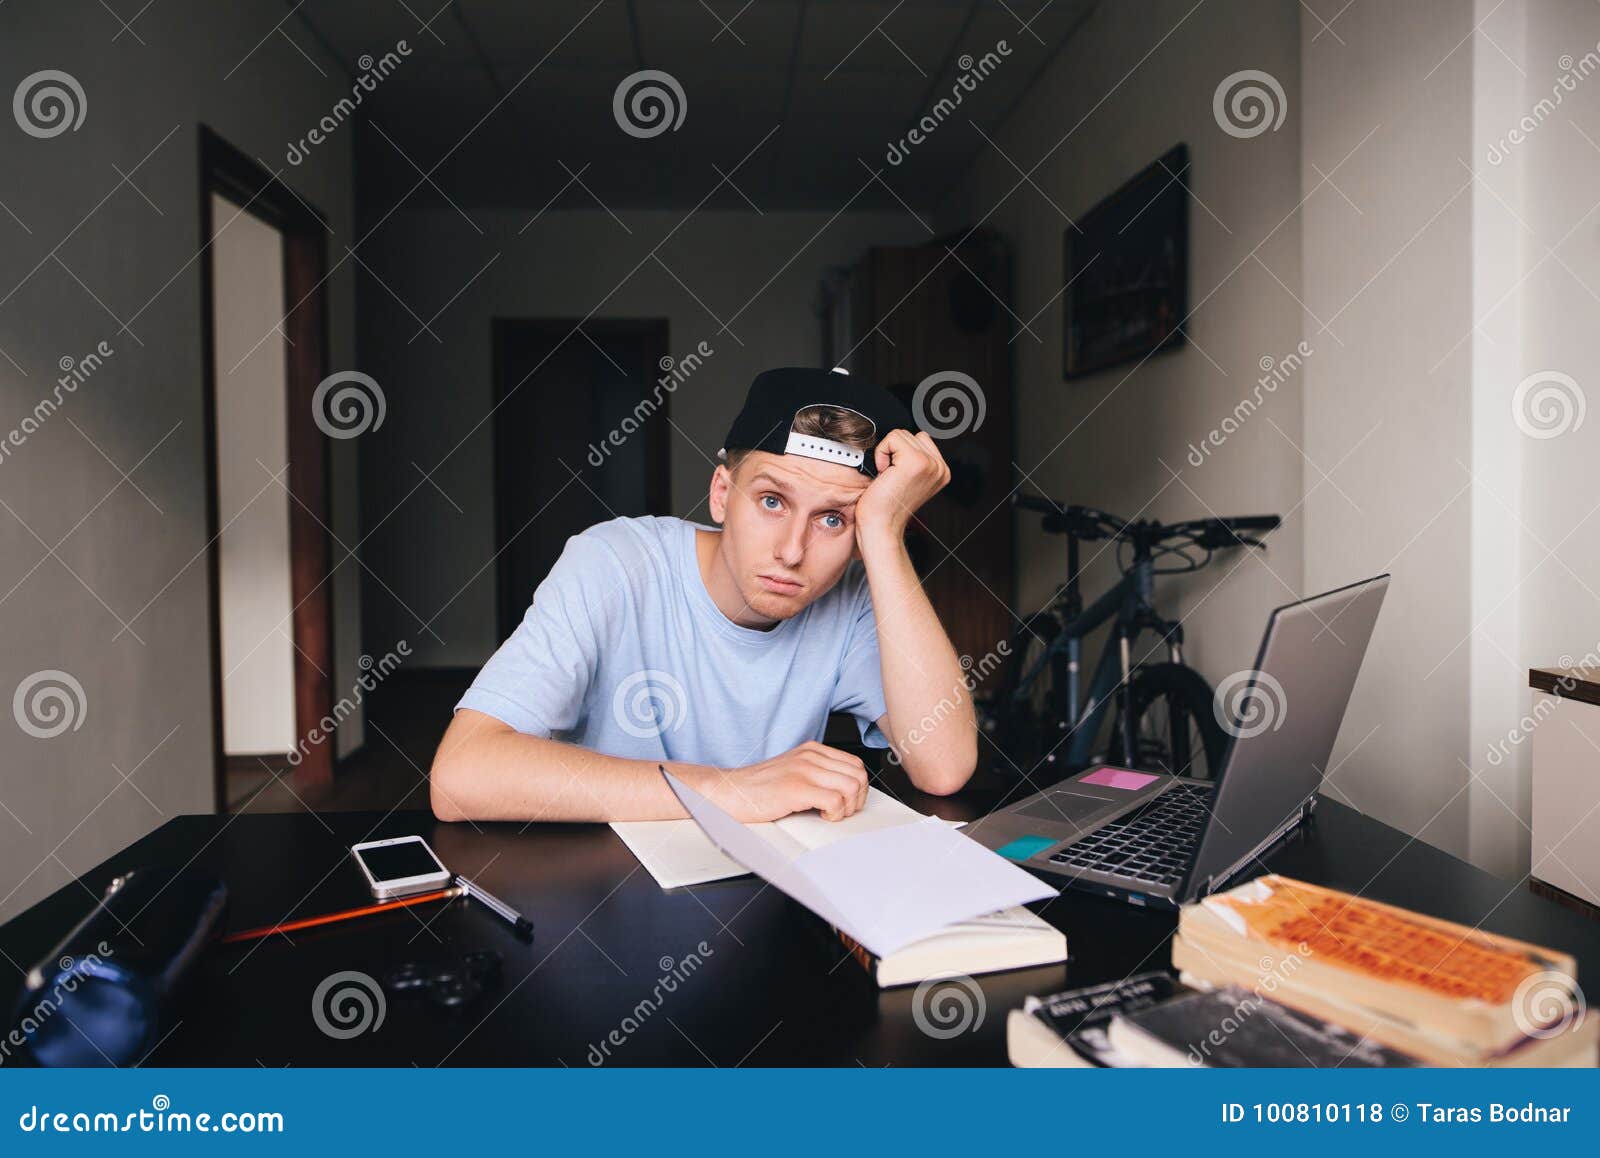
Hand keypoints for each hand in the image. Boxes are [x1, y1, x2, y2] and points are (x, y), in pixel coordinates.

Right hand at [689, 741, 869, 821]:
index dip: (858, 788)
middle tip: (841, 811)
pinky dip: (834, 814)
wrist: (728, 792)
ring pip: (852, 787)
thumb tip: (846, 790)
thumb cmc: (757, 788)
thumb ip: (817, 774)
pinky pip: (835, 801)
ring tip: (830, 814)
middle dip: (856, 799)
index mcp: (812, 750)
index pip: (855, 764)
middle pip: (858, 775)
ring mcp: (803, 770)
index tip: (847, 802)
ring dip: (846, 808)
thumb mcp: (792, 771)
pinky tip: (820, 816)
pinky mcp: (796, 788)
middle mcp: (810, 756)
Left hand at [855, 429, 950, 545]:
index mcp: (941, 471)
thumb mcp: (908, 481)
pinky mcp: (915, 461)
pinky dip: (881, 453)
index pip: (920, 439)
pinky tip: (884, 473)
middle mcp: (939, 467)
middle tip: (892, 477)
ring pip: (901, 434)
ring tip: (889, 476)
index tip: (897, 476)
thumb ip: (914, 461)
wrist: (881, 526)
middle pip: (910, 434)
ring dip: (887, 453)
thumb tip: (904, 442)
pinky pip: (892, 438)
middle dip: (894, 452)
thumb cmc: (886, 507)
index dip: (901, 453)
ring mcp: (930, 464)